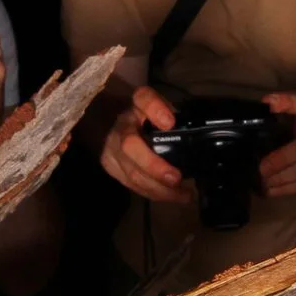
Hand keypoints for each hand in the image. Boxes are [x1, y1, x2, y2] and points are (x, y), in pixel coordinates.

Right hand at [99, 84, 188, 203]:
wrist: (112, 121)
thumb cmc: (145, 115)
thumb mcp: (159, 107)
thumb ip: (167, 111)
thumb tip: (172, 125)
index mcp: (135, 105)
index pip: (143, 98)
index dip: (155, 109)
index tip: (169, 123)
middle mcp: (119, 126)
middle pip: (131, 147)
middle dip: (155, 167)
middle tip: (177, 180)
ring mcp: (111, 149)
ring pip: (132, 173)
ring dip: (159, 189)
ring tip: (184, 196)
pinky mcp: (111, 167)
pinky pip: (132, 184)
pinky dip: (153, 193)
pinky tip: (171, 197)